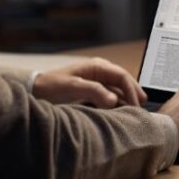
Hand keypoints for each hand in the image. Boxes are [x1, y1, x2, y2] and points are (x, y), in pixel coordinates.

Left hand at [33, 57, 147, 107]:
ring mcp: (96, 82)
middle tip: (142, 107)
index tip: (136, 105)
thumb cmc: (52, 86)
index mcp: (97, 66)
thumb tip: (114, 100)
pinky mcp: (92, 92)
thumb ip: (94, 91)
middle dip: (134, 93)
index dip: (132, 90)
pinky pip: (110, 96)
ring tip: (134, 111)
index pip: (122, 76)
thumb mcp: (72, 87)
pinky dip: (118, 103)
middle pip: (123, 81)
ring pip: (118, 89)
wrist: (36, 90)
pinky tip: (121, 111)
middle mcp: (99, 72)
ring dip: (127, 99)